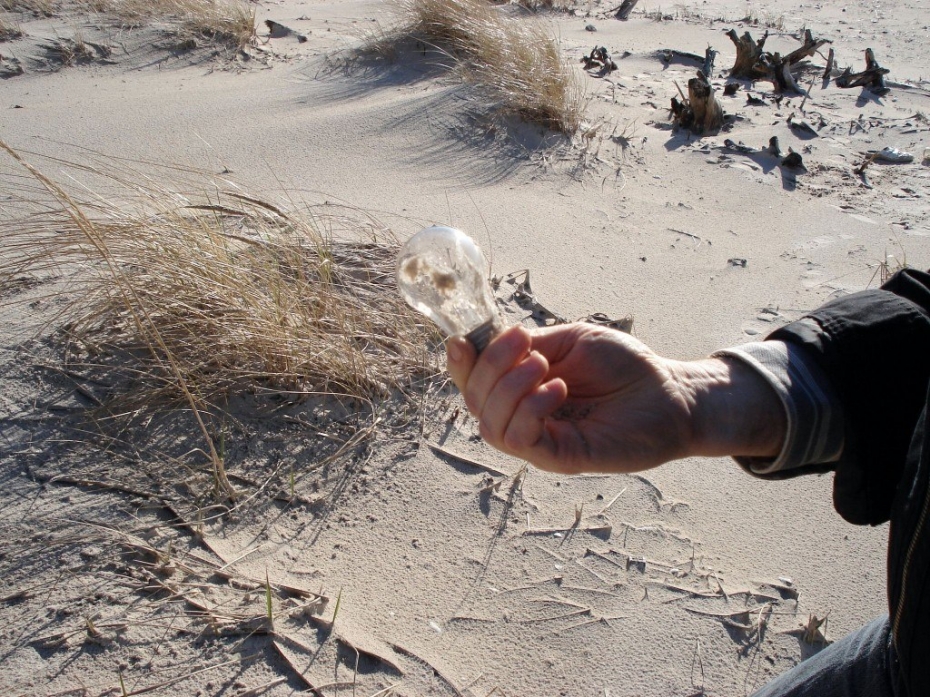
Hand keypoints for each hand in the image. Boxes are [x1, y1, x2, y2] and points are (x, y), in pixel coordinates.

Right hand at [446, 324, 784, 474]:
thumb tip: (491, 342)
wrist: (672, 393)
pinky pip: (521, 441)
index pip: (474, 382)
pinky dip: (530, 410)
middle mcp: (523, 417)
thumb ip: (531, 344)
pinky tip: (559, 390)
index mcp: (521, 387)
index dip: (460, 364)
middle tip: (525, 345)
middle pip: (474, 401)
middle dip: (490, 368)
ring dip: (508, 389)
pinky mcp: (559, 458)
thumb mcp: (571, 341)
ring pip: (490, 425)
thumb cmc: (626, 367)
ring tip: (543, 367)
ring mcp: (540, 441)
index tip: (462, 342)